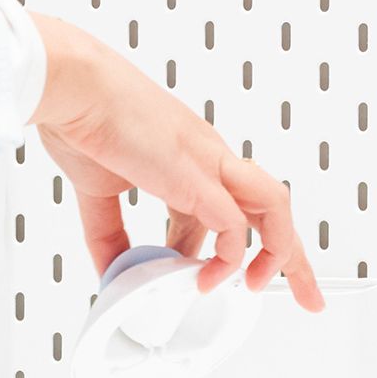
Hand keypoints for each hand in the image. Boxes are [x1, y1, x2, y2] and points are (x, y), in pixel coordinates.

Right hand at [26, 12, 325, 311]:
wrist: (71, 85)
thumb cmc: (82, 116)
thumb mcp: (98, 189)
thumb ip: (110, 234)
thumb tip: (114, 271)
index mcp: (190, 158)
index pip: (232, 207)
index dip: (236, 248)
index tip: (237, 276)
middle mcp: (208, 157)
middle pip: (272, 207)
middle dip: (292, 255)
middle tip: (305, 292)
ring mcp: (207, 162)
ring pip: (273, 205)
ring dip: (278, 251)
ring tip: (256, 285)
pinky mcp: (196, 174)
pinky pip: (234, 223)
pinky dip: (228, 256)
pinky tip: (209, 276)